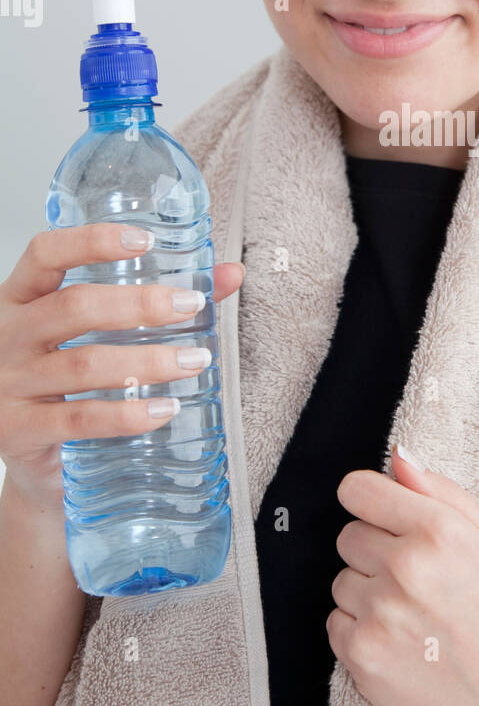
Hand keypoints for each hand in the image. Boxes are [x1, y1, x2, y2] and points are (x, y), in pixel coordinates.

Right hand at [0, 224, 244, 513]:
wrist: (36, 465)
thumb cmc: (67, 386)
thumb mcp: (96, 336)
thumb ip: (161, 302)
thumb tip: (229, 275)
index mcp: (19, 299)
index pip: (45, 253)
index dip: (92, 241)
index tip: (144, 240)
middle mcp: (6, 336)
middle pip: (73, 307)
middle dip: (139, 304)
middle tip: (191, 306)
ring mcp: (8, 385)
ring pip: (84, 365)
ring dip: (148, 361)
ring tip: (195, 360)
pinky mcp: (19, 432)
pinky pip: (79, 419)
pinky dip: (127, 414)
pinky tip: (164, 409)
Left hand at [326, 442, 478, 705]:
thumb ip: (442, 491)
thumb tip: (397, 456)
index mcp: (439, 530)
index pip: (358, 489)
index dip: (369, 504)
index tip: (382, 520)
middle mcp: (406, 566)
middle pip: (347, 535)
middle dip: (374, 554)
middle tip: (413, 582)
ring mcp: (380, 611)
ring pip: (341, 580)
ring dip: (367, 595)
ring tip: (409, 617)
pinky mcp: (361, 653)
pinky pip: (334, 622)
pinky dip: (359, 632)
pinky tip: (396, 642)